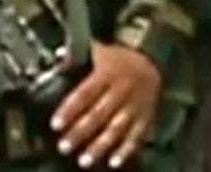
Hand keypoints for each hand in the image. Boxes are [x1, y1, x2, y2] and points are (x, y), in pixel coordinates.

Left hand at [50, 43, 161, 169]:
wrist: (154, 55)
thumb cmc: (121, 57)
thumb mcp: (101, 50)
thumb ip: (79, 57)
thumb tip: (58, 61)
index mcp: (108, 73)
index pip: (85, 93)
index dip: (70, 109)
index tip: (56, 124)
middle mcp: (122, 90)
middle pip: (99, 114)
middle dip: (80, 132)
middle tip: (64, 147)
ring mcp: (135, 104)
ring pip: (117, 128)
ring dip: (100, 146)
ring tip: (84, 160)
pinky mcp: (146, 115)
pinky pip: (137, 134)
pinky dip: (126, 149)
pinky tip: (114, 161)